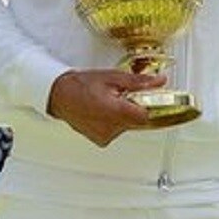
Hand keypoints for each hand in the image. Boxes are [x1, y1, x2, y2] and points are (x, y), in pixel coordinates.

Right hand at [47, 67, 166, 146]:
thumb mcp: (113, 78)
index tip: (146, 98)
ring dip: (125, 114)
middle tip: (124, 96)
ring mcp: (105, 136)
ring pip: (128, 126)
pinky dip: (115, 121)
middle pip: (138, 121)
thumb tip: (158, 81)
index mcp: (116, 112)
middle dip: (135, 108)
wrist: (59, 95)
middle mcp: (111, 128)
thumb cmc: (81, 85)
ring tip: (111, 101)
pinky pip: (117, 131)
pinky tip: (105, 111)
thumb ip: (138, 82)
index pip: (146, 116)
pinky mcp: (101, 140)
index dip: (149, 106)